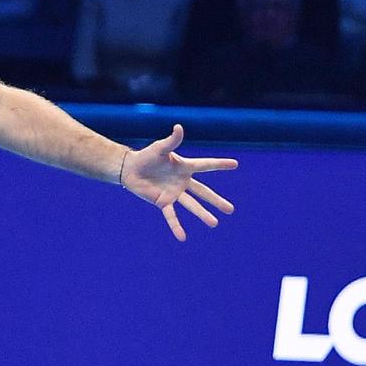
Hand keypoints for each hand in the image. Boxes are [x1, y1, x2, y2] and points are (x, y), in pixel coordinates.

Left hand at [120, 124, 237, 241]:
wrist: (130, 169)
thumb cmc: (146, 156)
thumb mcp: (160, 148)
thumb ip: (172, 141)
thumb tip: (178, 127)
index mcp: (185, 167)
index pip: (205, 165)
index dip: (219, 165)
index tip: (235, 164)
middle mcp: (183, 182)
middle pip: (204, 192)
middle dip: (217, 201)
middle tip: (231, 210)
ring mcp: (174, 193)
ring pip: (192, 205)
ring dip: (203, 215)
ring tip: (215, 224)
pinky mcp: (162, 202)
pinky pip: (171, 216)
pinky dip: (176, 226)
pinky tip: (182, 238)